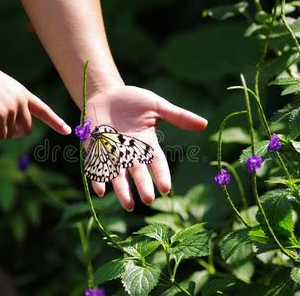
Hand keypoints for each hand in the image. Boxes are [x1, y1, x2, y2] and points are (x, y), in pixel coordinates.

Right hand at [0, 54, 70, 139]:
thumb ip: (7, 104)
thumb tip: (5, 127)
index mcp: (22, 93)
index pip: (43, 110)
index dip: (55, 122)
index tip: (67, 131)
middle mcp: (22, 102)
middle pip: (26, 130)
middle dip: (12, 133)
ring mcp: (13, 109)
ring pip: (11, 135)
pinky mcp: (1, 117)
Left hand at [86, 85, 207, 210]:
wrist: (104, 94)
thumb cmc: (132, 100)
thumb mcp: (156, 106)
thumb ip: (178, 116)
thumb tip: (204, 124)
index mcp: (147, 144)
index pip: (157, 163)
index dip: (161, 175)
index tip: (166, 189)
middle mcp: (130, 154)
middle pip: (138, 173)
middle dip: (143, 186)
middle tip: (148, 200)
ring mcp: (112, 154)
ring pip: (118, 176)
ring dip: (122, 191)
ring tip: (128, 205)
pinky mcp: (94, 151)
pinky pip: (96, 168)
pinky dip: (98, 179)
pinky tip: (101, 190)